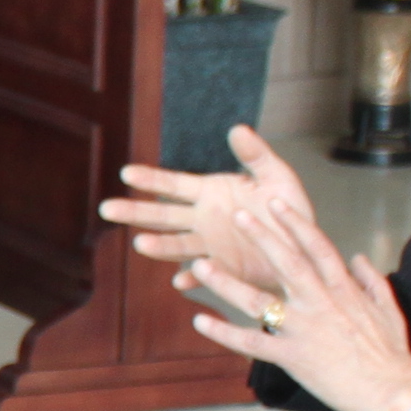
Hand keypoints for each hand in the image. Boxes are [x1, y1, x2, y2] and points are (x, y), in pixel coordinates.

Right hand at [98, 127, 317, 286]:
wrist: (303, 249)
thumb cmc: (288, 209)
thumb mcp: (277, 177)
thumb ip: (256, 156)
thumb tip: (237, 129)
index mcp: (210, 192)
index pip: (173, 184)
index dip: (150, 179)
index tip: (126, 173)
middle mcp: (203, 220)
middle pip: (162, 215)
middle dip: (135, 212)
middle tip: (107, 209)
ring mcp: (210, 247)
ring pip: (177, 246)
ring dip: (159, 246)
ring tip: (141, 245)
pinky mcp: (223, 271)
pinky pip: (203, 275)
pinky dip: (192, 278)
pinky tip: (181, 281)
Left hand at [150, 127, 410, 410]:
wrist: (393, 392)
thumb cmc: (392, 355)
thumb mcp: (389, 309)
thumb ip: (372, 280)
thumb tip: (358, 257)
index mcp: (343, 289)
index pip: (317, 246)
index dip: (296, 223)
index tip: (276, 203)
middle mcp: (320, 302)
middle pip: (285, 262)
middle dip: (260, 237)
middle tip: (237, 215)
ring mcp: (304, 328)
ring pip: (257, 300)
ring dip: (226, 282)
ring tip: (201, 264)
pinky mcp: (292, 356)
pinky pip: (251, 342)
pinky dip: (224, 332)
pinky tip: (201, 321)